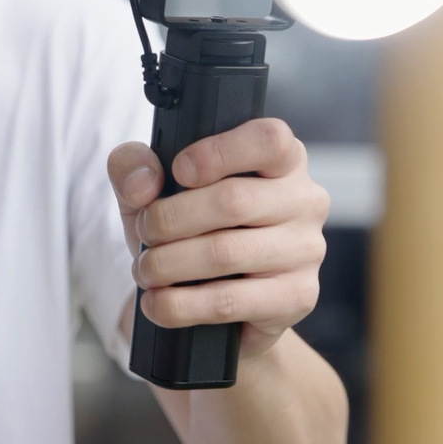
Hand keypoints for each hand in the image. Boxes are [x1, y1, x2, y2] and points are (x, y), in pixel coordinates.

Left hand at [107, 119, 329, 358]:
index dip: (218, 152)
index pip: (270, 139)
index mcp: (283, 158)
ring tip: (146, 269)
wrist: (219, 304)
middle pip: (234, 200)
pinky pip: (229, 302)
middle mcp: (305, 199)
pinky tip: (158, 302)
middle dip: (171, 218)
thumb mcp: (155, 187)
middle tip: (147, 231)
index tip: (179, 171)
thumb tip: (143, 182)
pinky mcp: (296, 296)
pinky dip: (181, 304)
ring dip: (169, 263)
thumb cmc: (192, 227)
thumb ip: (136, 164)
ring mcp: (306, 249)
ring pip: (225, 252)